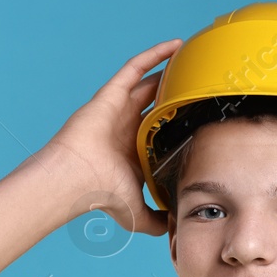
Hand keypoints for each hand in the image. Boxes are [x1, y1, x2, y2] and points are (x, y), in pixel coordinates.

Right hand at [36, 37, 183, 236]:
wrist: (75, 181)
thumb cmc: (100, 196)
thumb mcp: (137, 215)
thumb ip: (156, 221)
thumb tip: (173, 230)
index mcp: (133, 150)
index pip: (161, 131)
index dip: (179, 123)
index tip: (202, 117)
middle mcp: (127, 127)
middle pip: (157, 103)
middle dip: (176, 93)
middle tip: (200, 83)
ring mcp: (119, 109)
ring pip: (148, 82)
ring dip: (169, 69)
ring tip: (192, 58)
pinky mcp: (111, 94)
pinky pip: (135, 68)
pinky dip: (154, 55)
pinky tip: (174, 46)